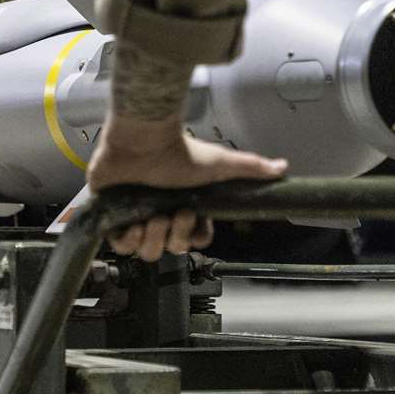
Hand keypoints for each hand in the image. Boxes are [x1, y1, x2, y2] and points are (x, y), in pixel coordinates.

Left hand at [87, 113, 286, 261]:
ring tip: (151, 216)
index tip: (194, 218)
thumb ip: (250, 168)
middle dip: (174, 235)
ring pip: (147, 252)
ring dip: (152, 237)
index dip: (195, 237)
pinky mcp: (112, 216)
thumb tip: (282, 167)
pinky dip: (127, 240)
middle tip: (172, 213)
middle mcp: (162, 213)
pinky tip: (133, 223)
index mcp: (186, 207)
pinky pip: (120, 246)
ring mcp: (136, 216)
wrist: (143, 141)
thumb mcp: (220, 164)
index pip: (195, 240)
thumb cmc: (179, 152)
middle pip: (172, 250)